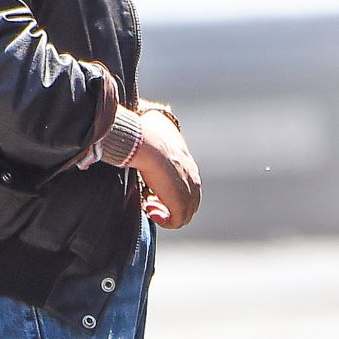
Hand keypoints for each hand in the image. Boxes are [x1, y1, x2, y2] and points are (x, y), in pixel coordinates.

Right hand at [133, 110, 200, 228]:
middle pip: (188, 203)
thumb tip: (147, 117)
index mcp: (188, 164)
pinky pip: (176, 222)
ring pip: (183, 214)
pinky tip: (149, 210)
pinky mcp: (180, 202)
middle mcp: (193, 178)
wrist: (146, 142)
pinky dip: (164, 220)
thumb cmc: (145, 133)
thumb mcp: (156, 128)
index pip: (187, 187)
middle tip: (148, 201)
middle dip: (168, 206)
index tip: (150, 191)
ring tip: (148, 206)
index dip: (169, 193)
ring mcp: (189, 191)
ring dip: (165, 213)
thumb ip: (155, 129)